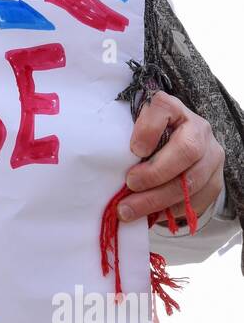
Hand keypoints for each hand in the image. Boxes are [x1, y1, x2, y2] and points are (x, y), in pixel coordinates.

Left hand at [118, 92, 224, 224]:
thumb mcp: (135, 130)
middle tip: (130, 185)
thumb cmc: (147, 139)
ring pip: (192, 182)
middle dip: (155, 173)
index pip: (164, 108)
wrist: (178, 146)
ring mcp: (211, 155)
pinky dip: (170, 211)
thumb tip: (108, 170)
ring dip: (158, 200)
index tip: (134, 150)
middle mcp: (198, 129)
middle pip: (186, 150)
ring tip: (130, 210)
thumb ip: (126, 140)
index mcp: (174, 109)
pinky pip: (197, 201)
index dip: (149, 129)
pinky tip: (149, 215)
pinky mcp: (215, 181)